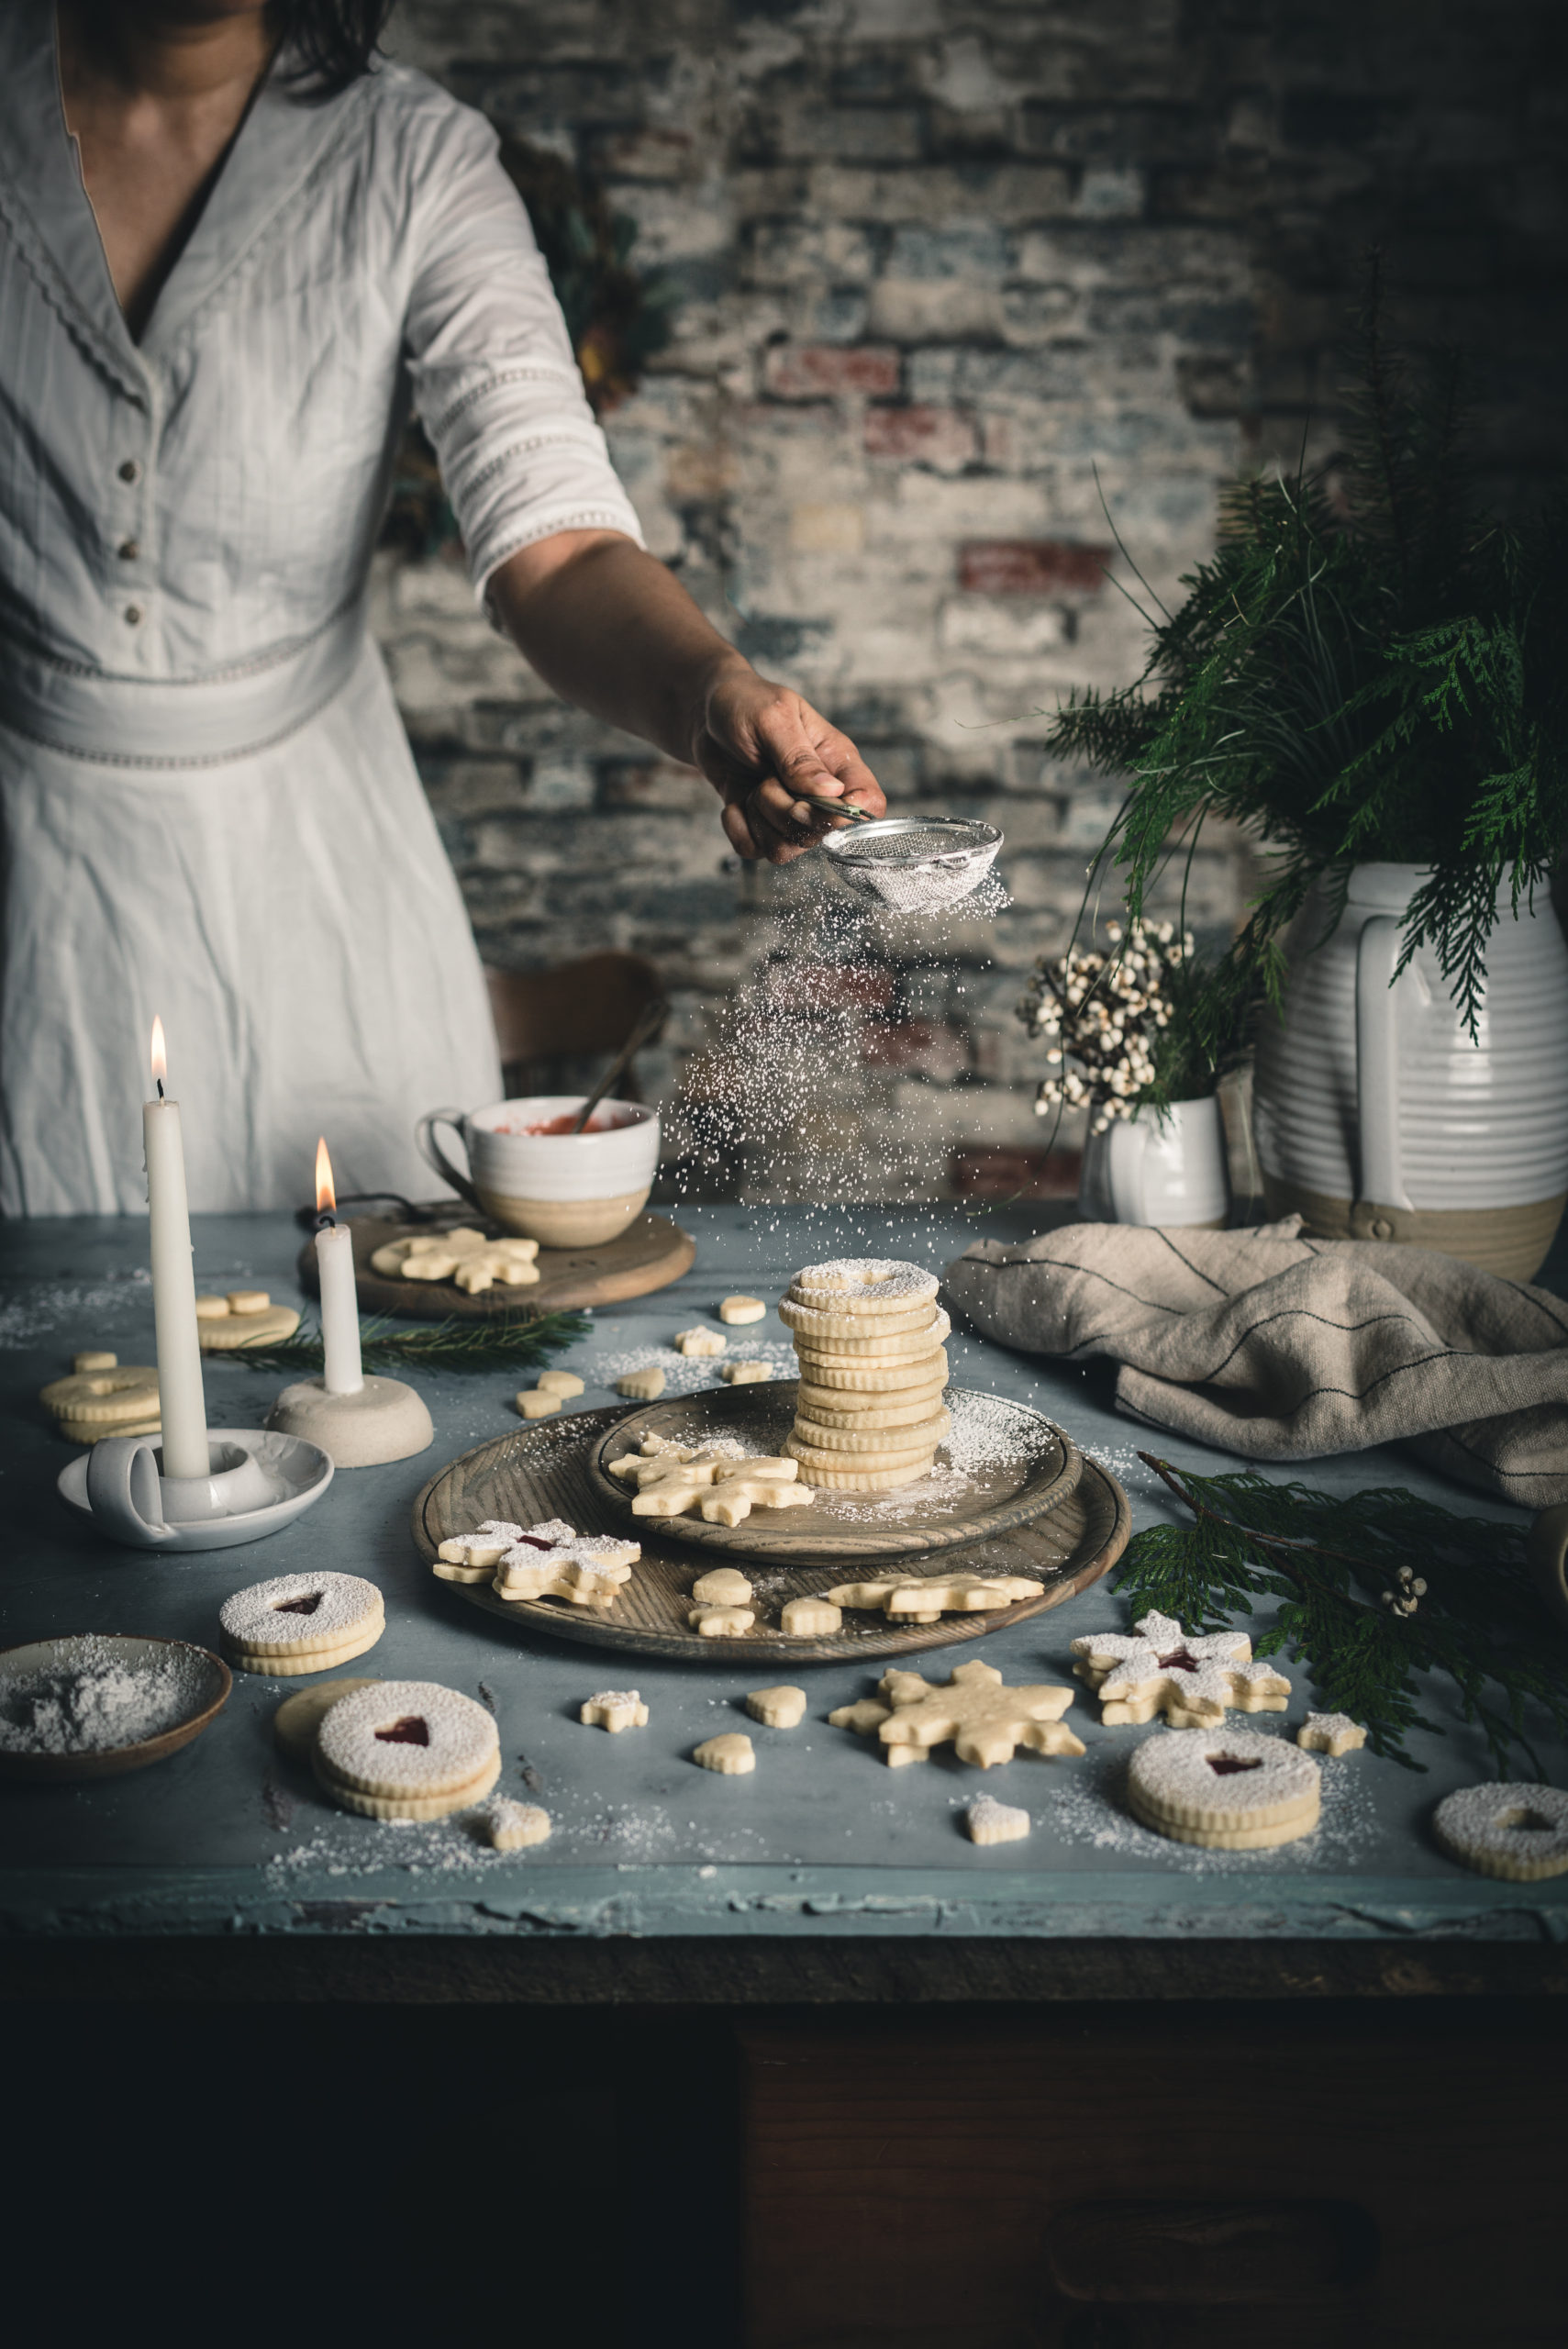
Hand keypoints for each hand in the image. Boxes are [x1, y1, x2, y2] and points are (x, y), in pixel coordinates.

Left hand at [692, 659, 885, 862]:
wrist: (706, 713)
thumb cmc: (745, 703)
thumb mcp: (772, 719)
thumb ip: (799, 758)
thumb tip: (832, 791)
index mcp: (836, 760)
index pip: (868, 802)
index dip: (847, 815)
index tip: (810, 799)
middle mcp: (819, 793)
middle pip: (821, 833)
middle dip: (786, 812)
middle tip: (766, 779)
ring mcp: (790, 812)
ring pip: (787, 849)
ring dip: (760, 821)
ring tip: (752, 788)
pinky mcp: (761, 825)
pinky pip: (754, 851)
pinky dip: (738, 829)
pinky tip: (735, 802)